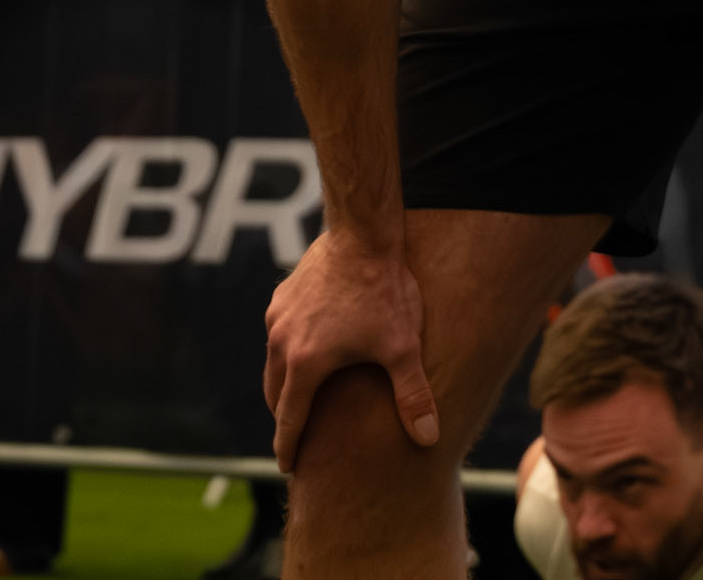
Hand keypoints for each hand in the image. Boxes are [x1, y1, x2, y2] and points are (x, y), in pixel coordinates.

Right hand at [263, 229, 438, 471]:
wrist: (362, 234)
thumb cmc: (384, 291)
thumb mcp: (402, 347)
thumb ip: (413, 396)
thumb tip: (429, 438)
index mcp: (305, 363)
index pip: (289, 419)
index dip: (288, 446)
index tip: (288, 467)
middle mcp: (281, 342)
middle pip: (275, 394)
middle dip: (284, 419)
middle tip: (296, 438)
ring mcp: (278, 316)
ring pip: (272, 363)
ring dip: (283, 385)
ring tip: (300, 398)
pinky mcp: (282, 295)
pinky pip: (278, 335)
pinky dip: (286, 353)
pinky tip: (305, 351)